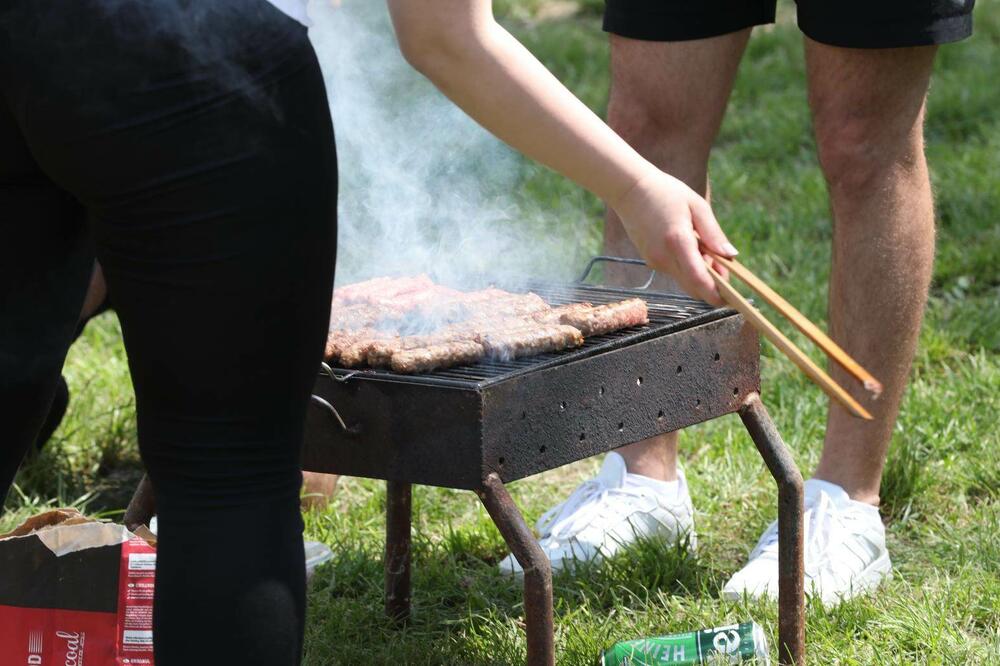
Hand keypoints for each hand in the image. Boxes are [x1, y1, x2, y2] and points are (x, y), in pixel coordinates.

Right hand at [612, 169, 736, 305]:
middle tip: (722, 267)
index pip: (699, 280)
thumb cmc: (666, 192)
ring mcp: (654, 261)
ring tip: (704, 249)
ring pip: (684, 280)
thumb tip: (731, 255)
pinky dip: (686, 267)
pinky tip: (688, 247)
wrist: (630, 190)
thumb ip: (713, 234)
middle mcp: (664, 257)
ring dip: (699, 274)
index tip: (730, 298)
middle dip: (711, 285)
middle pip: (693, 287)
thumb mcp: (697, 206)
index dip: (716, 294)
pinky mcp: (650, 261)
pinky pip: (674, 272)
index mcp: (678, 241)